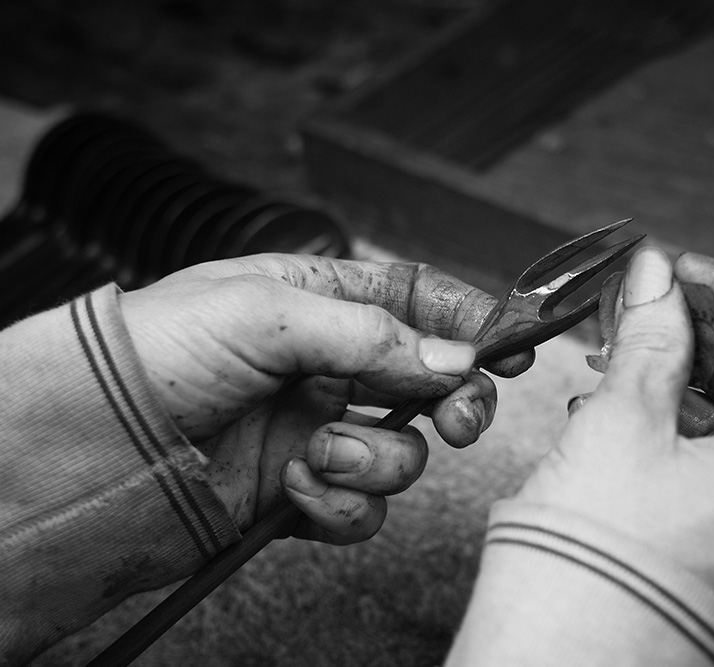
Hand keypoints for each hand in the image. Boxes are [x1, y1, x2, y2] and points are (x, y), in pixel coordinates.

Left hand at [120, 254, 532, 544]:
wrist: (92, 443)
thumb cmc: (160, 353)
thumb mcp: (267, 313)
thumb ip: (373, 335)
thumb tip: (458, 358)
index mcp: (320, 300)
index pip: (419, 299)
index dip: (473, 319)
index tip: (514, 346)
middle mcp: (328, 364)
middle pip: (432, 381)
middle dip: (455, 403)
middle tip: (459, 419)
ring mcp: (318, 429)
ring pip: (403, 451)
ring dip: (376, 459)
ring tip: (320, 453)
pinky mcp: (302, 489)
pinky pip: (362, 505)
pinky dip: (340, 504)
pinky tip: (294, 487)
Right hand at [516, 247, 713, 631]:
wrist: (558, 664)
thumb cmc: (594, 559)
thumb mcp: (624, 422)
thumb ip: (651, 336)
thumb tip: (655, 275)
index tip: (682, 272)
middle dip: (704, 342)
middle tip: (645, 308)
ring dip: (686, 388)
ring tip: (620, 361)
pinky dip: (684, 439)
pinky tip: (622, 416)